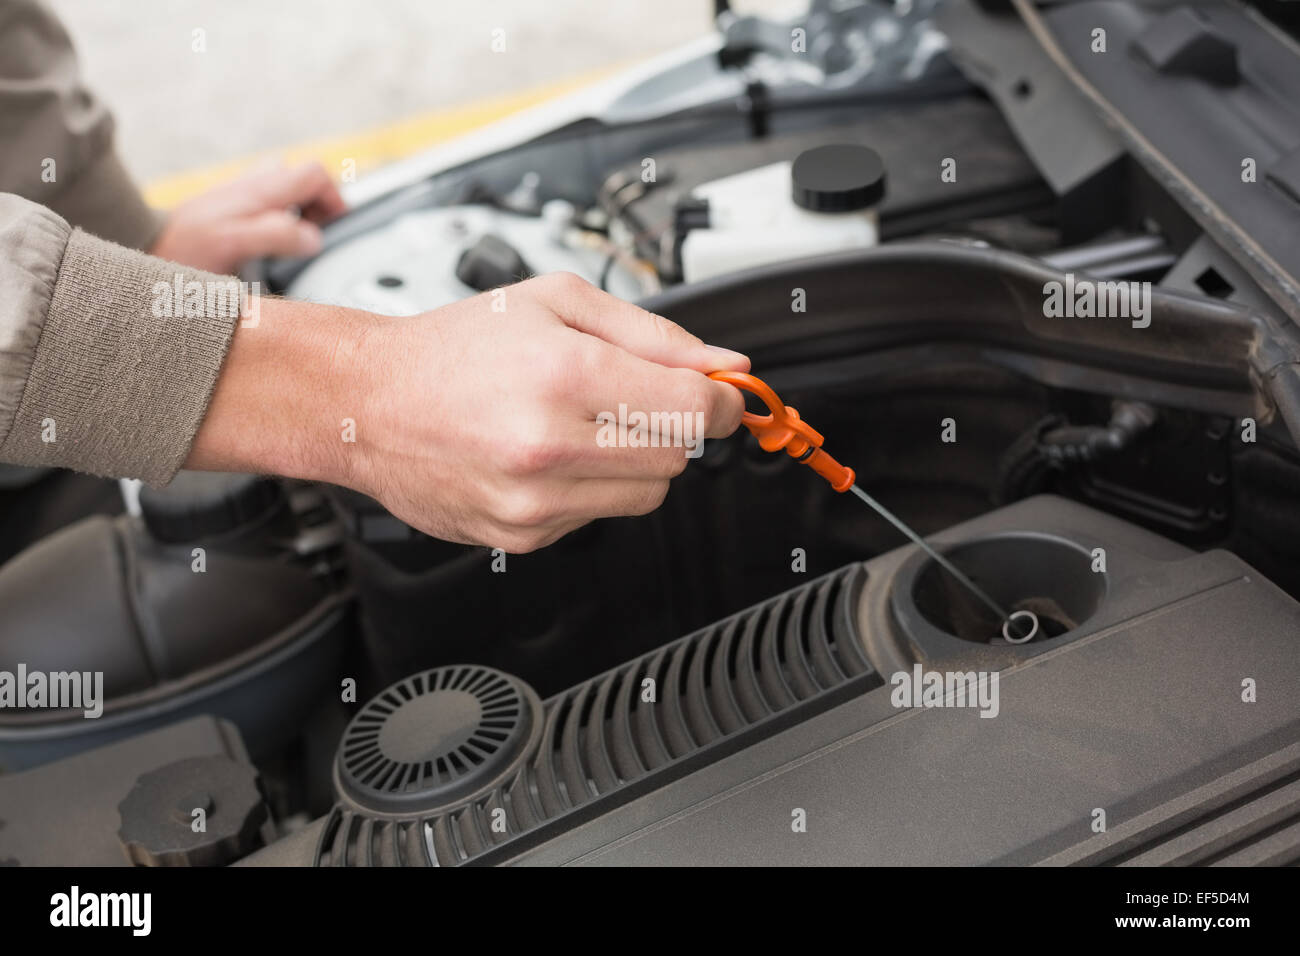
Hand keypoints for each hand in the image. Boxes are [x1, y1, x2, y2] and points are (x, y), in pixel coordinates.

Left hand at [149, 159, 345, 273]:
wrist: (146, 250)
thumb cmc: (184, 251)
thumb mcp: (235, 244)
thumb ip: (277, 235)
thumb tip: (313, 237)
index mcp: (260, 190)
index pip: (316, 174)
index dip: (334, 200)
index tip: (333, 229)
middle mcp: (251, 186)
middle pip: (304, 178)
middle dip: (319, 204)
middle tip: (315, 235)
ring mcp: (239, 195)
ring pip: (284, 189)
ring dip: (297, 211)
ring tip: (293, 242)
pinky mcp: (228, 209)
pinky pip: (266, 204)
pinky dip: (276, 219)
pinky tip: (266, 245)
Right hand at [188, 273, 749, 551]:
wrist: (369, 403)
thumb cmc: (454, 347)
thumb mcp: (556, 302)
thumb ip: (651, 333)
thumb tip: (721, 363)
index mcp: (566, 373)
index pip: (695, 408)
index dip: (722, 400)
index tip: (720, 394)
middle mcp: (551, 444)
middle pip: (680, 454)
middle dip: (674, 423)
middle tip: (637, 396)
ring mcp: (535, 499)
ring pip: (648, 492)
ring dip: (638, 458)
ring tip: (585, 424)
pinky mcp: (522, 535)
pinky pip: (600, 516)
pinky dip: (593, 486)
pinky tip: (551, 455)